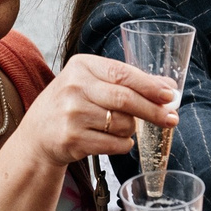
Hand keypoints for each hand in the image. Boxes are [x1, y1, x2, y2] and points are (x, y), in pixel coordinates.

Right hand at [17, 54, 177, 167]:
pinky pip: (114, 144)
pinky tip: (116, 140)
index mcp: (82, 66)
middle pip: (125, 99)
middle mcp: (74, 87)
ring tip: (123, 127)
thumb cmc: (73, 104)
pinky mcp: (73, 139)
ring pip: (122, 124)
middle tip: (171, 119)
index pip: (123, 74)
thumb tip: (169, 86)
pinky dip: (123, 144)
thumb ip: (128, 81)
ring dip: (132, 129)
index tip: (170, 96)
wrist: (39, 133)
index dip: (150, 86)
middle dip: (153, 111)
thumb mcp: (93, 83)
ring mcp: (72, 114)